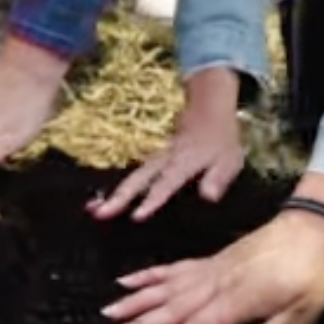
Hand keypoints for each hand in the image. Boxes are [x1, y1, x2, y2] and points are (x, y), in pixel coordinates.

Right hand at [90, 70, 246, 221]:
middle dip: (119, 197)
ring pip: (132, 178)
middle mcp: (164, 161)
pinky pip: (135, 176)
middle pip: (138, 180)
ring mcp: (156, 159)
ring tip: (93, 210)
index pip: (165, 184)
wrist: (208, 107)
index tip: (136, 216)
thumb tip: (208, 197)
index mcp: (183, 163)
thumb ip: (218, 178)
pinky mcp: (153, 159)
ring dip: (114, 194)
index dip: (151, 200)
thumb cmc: (221, 138)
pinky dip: (121, 189)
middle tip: (100, 214)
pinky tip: (105, 201)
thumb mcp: (229, 159)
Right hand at [104, 212, 323, 323]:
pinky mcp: (213, 260)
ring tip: (108, 311)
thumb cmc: (314, 273)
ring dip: (136, 300)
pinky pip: (174, 268)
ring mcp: (212, 270)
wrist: (315, 227)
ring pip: (166, 288)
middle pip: (170, 309)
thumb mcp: (304, 311)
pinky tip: (131, 279)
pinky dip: (151, 275)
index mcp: (237, 302)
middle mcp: (217, 285)